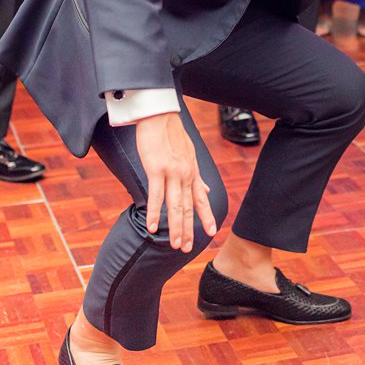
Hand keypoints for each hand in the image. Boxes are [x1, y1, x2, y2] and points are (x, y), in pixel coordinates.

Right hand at [134, 112, 216, 252]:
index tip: (212, 233)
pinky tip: (152, 227)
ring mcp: (172, 173)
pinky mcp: (156, 169)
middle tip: (187, 249)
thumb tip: (208, 189)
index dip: (206, 216)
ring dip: (175, 227)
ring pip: (175, 205)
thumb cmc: (171, 134)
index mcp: (192, 172)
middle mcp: (185, 175)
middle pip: (188, 207)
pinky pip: (155, 195)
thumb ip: (197, 176)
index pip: (201, 199)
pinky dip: (154, 213)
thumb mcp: (189, 155)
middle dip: (188, 230)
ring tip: (174, 245)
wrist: (159, 115)